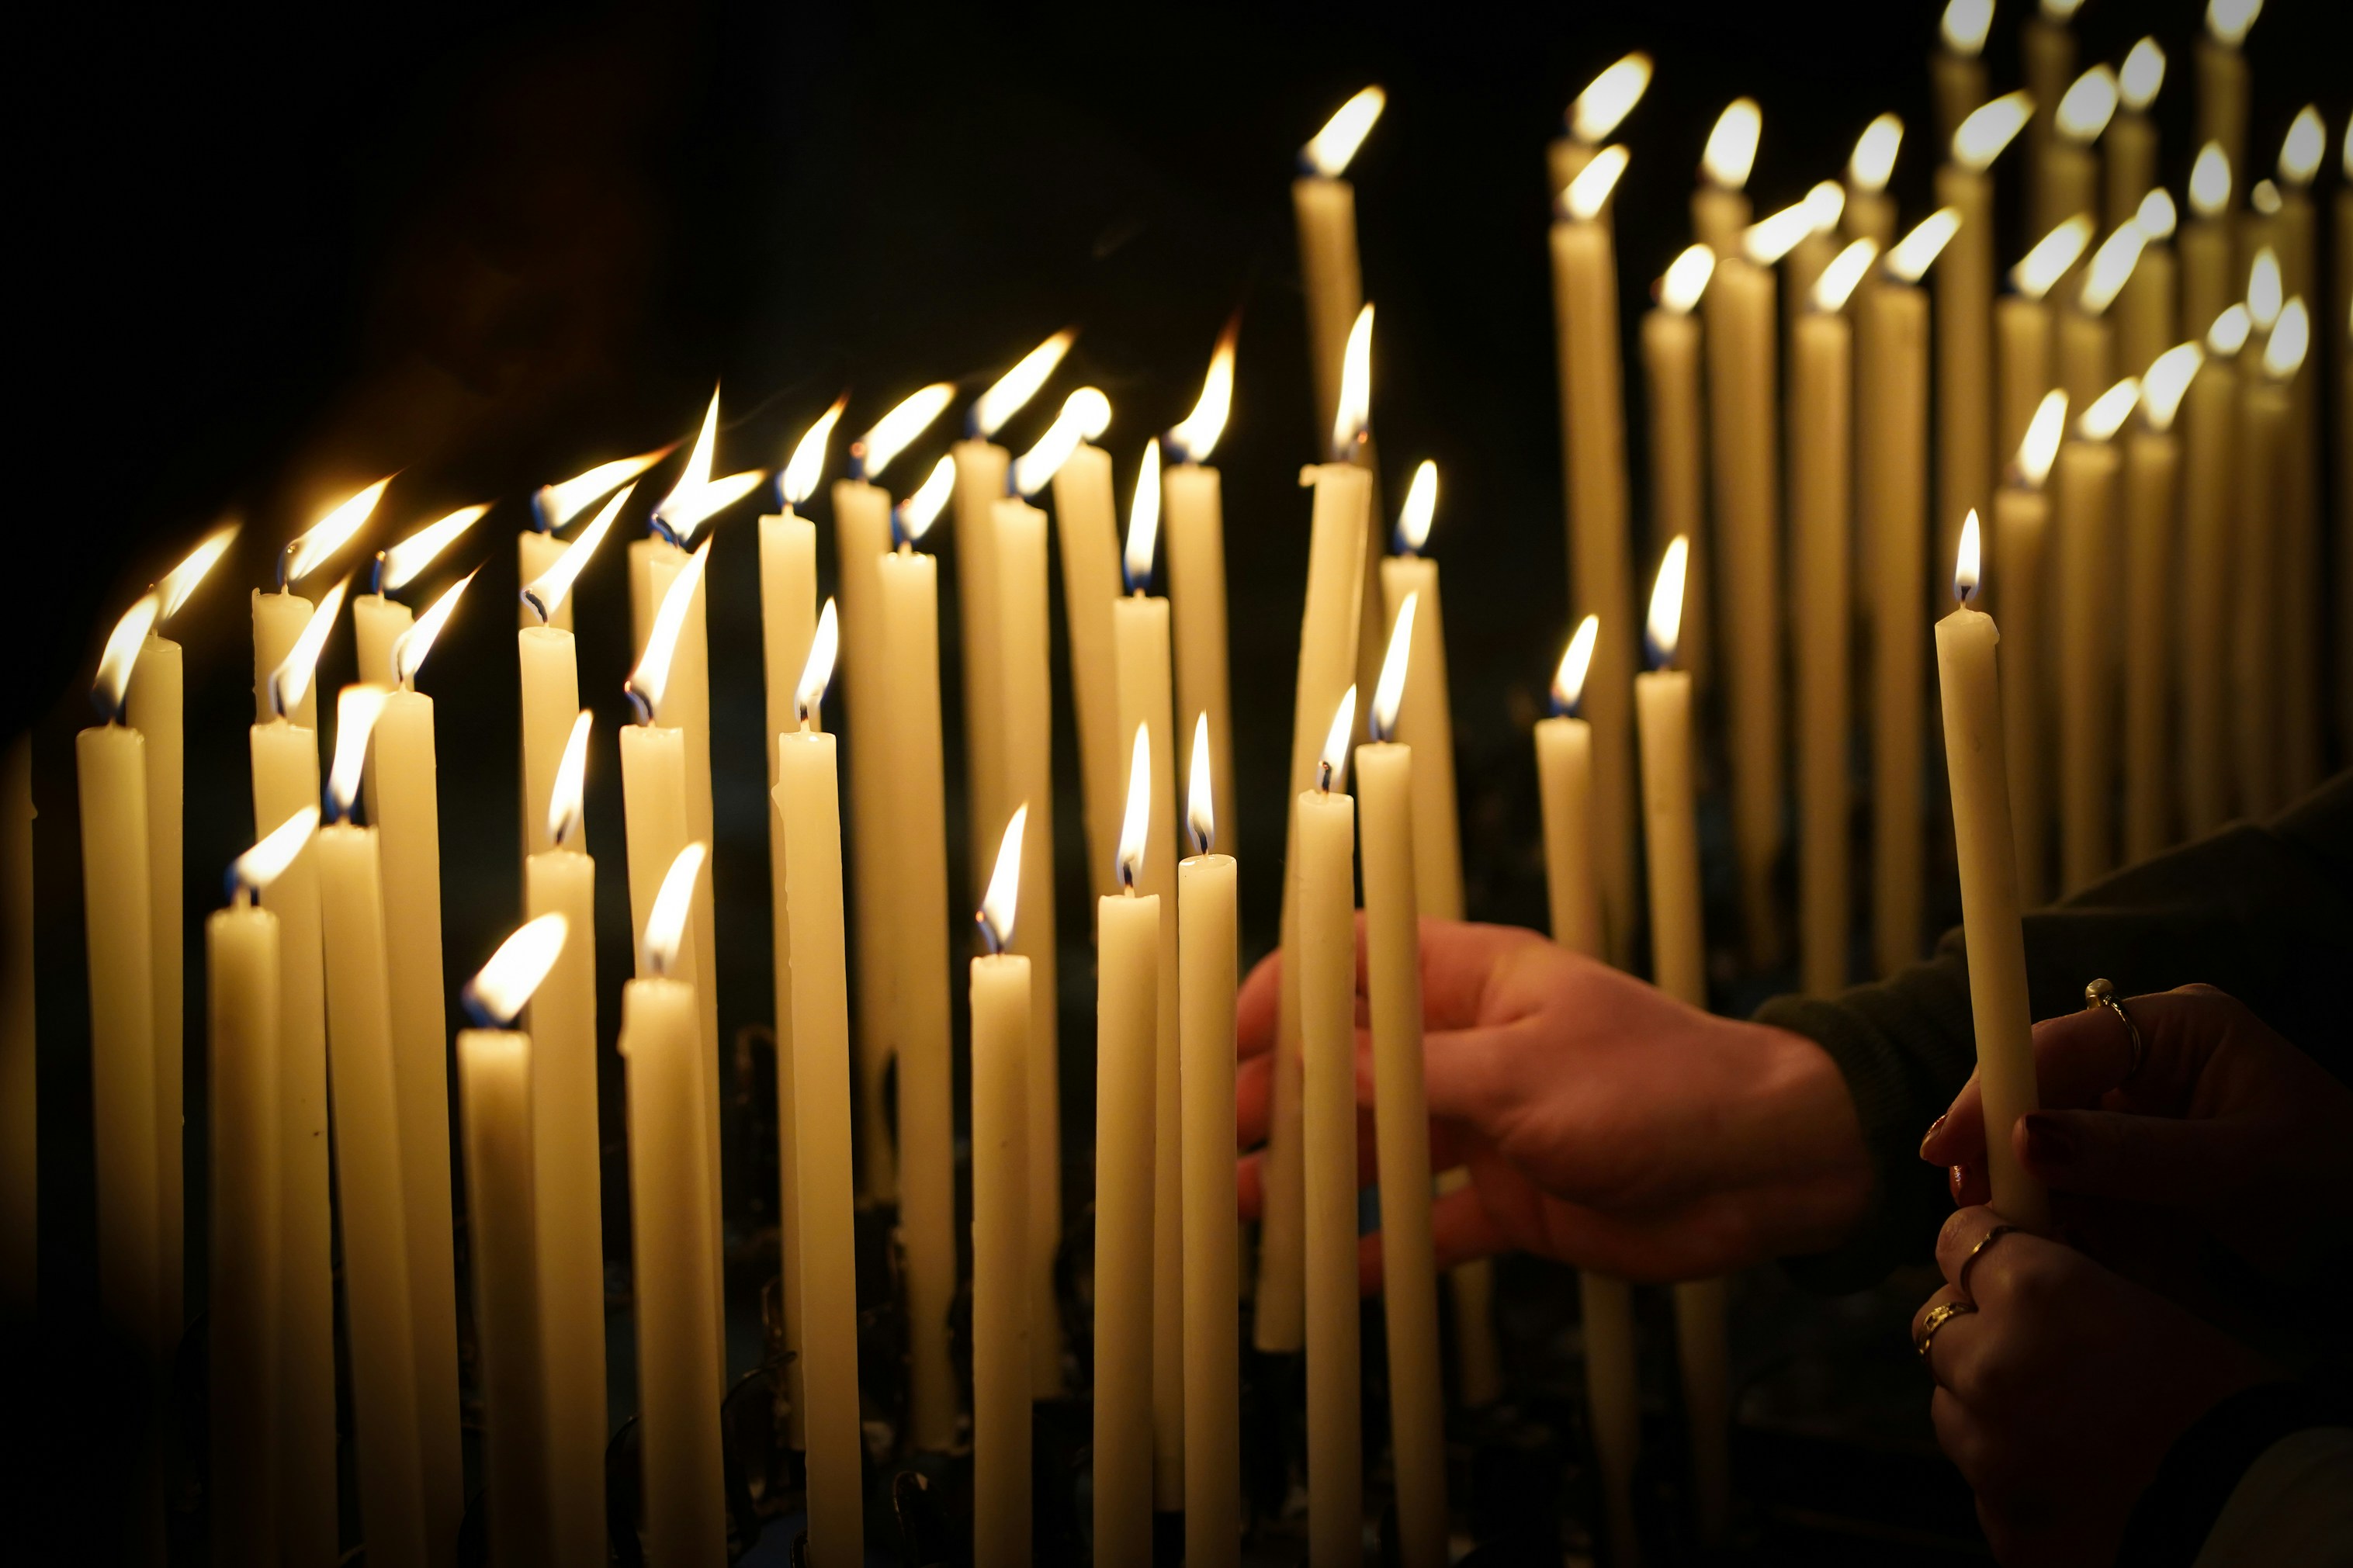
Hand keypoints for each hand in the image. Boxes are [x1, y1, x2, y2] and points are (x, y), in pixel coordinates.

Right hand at [1234, 918, 1872, 1284]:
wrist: (1772, 1169)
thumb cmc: (1662, 1086)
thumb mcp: (1525, 1073)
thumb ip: (1411, 1076)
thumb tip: (1309, 1065)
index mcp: (1473, 981)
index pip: (1352, 964)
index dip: (1282, 993)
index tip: (1223, 1040)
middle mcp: (1470, 1047)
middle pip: (1348, 1063)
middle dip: (1278, 1098)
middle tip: (1214, 1141)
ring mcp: (1490, 1123)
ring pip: (1378, 1144)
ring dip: (1314, 1173)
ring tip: (1245, 1210)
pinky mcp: (1516, 1197)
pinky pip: (1431, 1220)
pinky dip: (1382, 1244)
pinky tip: (1332, 1273)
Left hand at [1914, 1207, 2270, 1565]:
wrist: (2260, 1517)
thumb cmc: (2227, 1399)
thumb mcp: (2150, 1307)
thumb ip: (2066, 1285)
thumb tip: (2022, 1270)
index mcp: (2034, 1294)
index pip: (1959, 1239)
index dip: (1982, 1248)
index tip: (1997, 1258)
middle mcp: (1990, 1365)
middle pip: (1936, 1327)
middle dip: (1974, 1330)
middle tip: (2030, 1349)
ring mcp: (1986, 1453)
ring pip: (1951, 1408)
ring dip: (1984, 1405)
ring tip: (2056, 1424)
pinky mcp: (2000, 1521)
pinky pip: (1983, 1482)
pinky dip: (2012, 1475)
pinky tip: (2069, 1480)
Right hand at [1920, 986, 2352, 1295]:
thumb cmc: (2334, 1182)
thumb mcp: (2240, 1166)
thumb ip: (2133, 1152)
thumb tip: (2024, 1139)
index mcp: (2178, 1025)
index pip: (2060, 1042)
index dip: (1995, 1090)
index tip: (1948, 1147)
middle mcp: (2146, 1055)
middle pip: (2039, 1085)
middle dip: (1999, 1143)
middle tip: (1970, 1203)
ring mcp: (2138, 1106)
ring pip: (2045, 1135)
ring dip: (2022, 1185)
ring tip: (2008, 1231)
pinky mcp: (2134, 1159)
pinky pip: (2072, 1177)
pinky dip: (2056, 1212)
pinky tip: (2049, 1242)